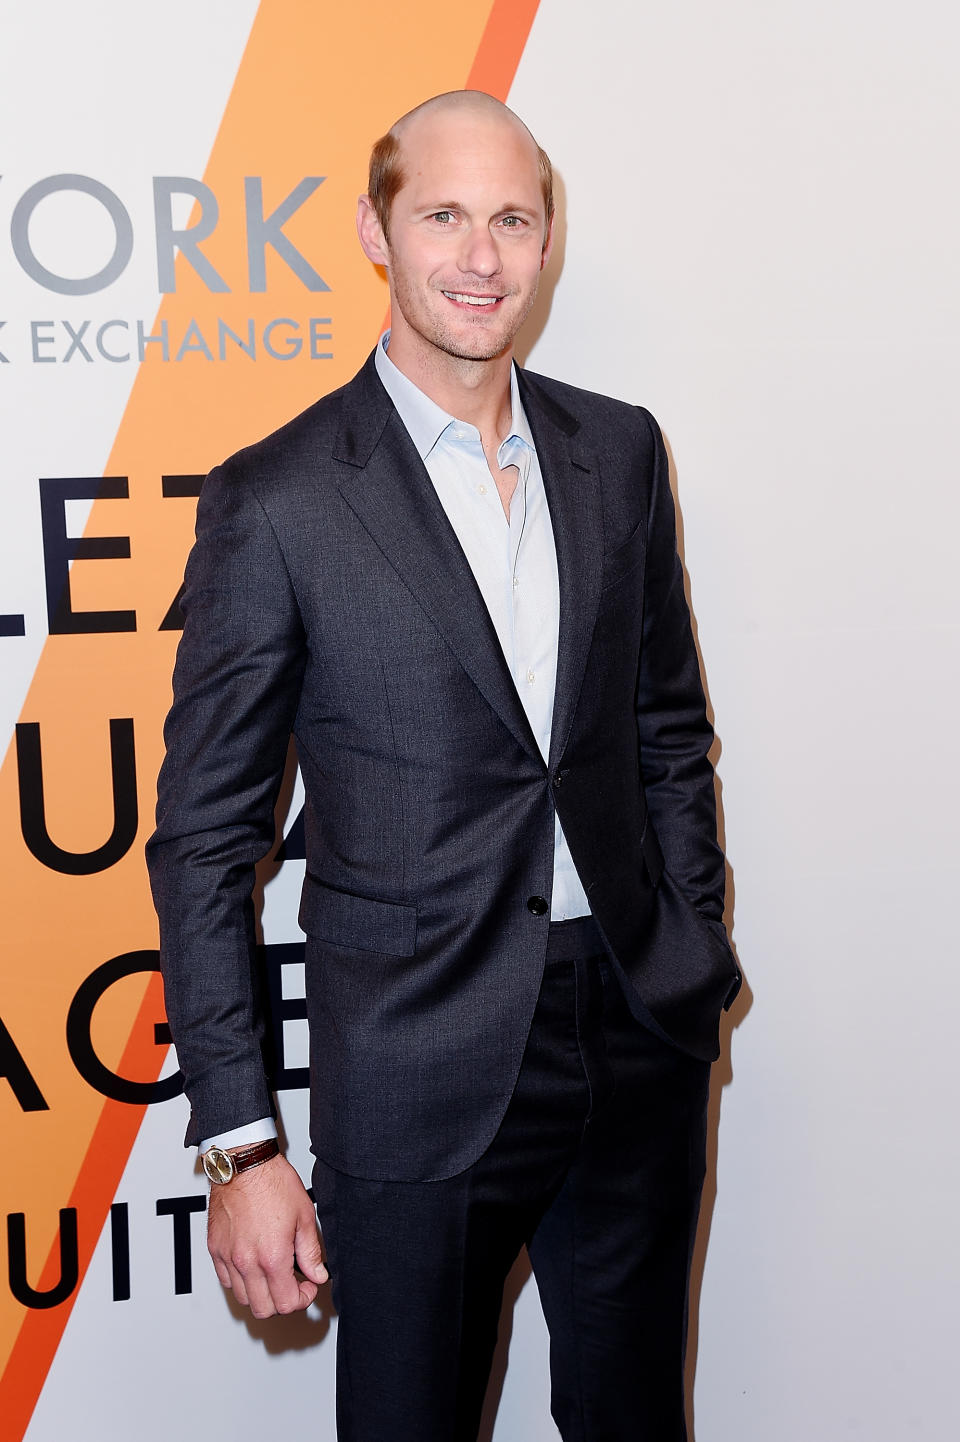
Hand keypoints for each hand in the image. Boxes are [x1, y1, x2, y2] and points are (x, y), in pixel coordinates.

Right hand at [207, 1153, 327, 1316]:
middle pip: (264, 1308)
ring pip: (243, 1298)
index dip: (303, 1298)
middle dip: (283, 1301)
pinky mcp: (215, 1249)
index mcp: (272, 1256)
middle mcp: (246, 1261)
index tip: (308, 1285)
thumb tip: (317, 1274)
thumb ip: (311, 1251)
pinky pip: (226, 1281)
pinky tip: (254, 1265)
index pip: (287, 1303)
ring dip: (261, 1293)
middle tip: (293, 1283)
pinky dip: (241, 1281)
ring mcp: (227, 1257)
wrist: (244, 1164)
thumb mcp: (303, 1215)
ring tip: (273, 1273)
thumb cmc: (272, 1182)